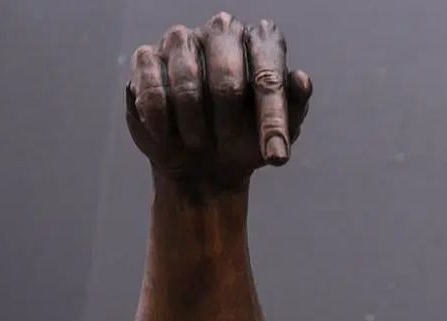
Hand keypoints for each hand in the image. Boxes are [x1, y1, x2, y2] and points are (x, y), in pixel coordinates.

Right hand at [126, 12, 311, 190]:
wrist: (202, 163)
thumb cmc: (247, 140)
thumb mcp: (277, 133)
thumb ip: (293, 106)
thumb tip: (300, 79)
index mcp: (261, 41)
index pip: (269, 75)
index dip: (273, 121)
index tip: (277, 158)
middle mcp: (222, 30)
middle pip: (227, 76)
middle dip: (229, 123)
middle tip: (228, 148)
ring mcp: (182, 39)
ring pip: (186, 81)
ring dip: (195, 125)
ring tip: (199, 143)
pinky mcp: (146, 57)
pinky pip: (152, 90)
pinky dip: (163, 123)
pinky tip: (170, 137)